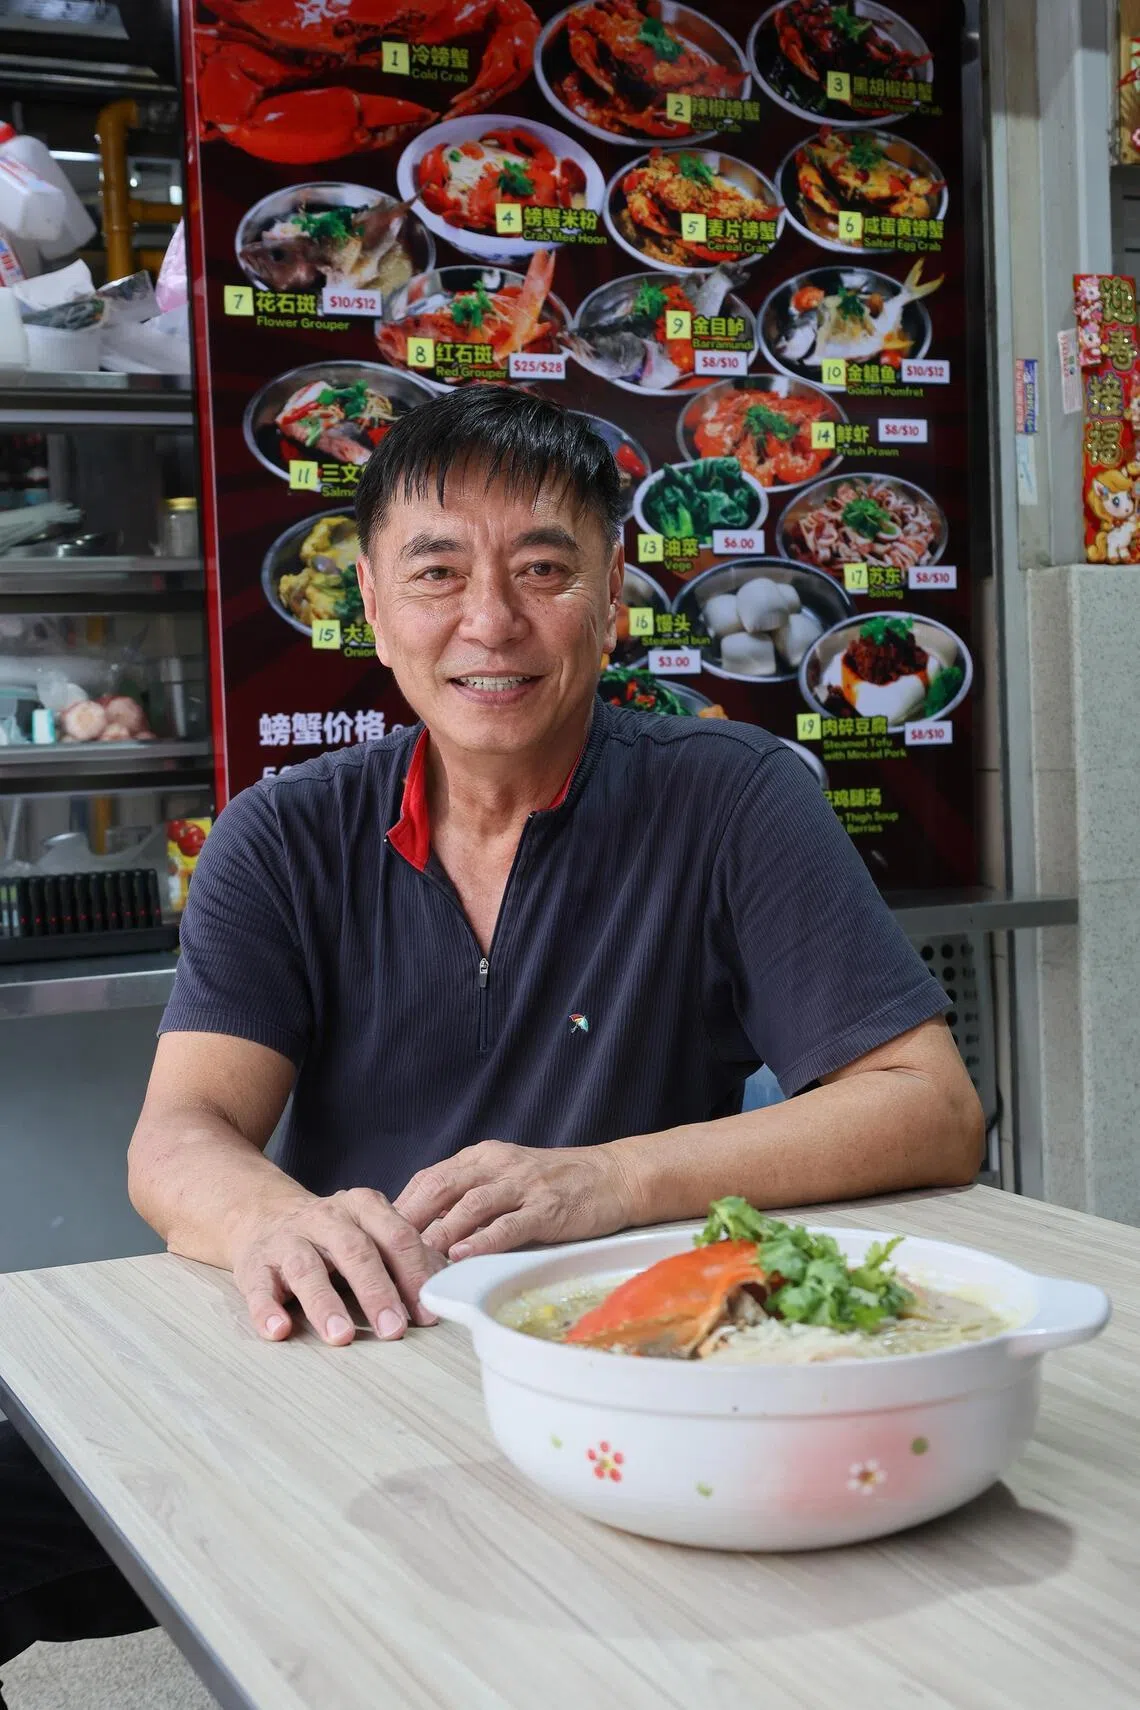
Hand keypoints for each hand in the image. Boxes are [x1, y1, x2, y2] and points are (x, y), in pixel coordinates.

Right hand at [228, 1187, 446, 1346]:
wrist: (264, 1215)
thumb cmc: (333, 1234)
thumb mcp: (370, 1231)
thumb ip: (406, 1255)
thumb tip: (448, 1285)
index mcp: (363, 1207)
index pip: (397, 1236)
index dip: (414, 1274)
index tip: (428, 1313)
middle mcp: (326, 1218)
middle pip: (355, 1251)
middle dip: (377, 1292)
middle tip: (394, 1330)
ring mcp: (288, 1240)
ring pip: (307, 1268)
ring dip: (325, 1304)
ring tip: (341, 1337)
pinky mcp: (254, 1264)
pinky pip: (259, 1287)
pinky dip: (267, 1309)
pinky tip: (279, 1330)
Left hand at [394, 1141, 635, 1259]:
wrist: (614, 1176)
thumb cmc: (557, 1182)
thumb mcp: (508, 1177)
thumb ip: (472, 1195)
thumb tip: (427, 1229)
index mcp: (484, 1157)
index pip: (431, 1178)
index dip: (402, 1205)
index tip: (378, 1233)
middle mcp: (498, 1165)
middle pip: (441, 1187)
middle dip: (410, 1219)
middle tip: (383, 1249)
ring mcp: (523, 1185)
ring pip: (470, 1205)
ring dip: (440, 1233)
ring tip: (415, 1259)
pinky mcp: (547, 1208)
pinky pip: (509, 1224)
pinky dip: (482, 1240)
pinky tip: (463, 1256)